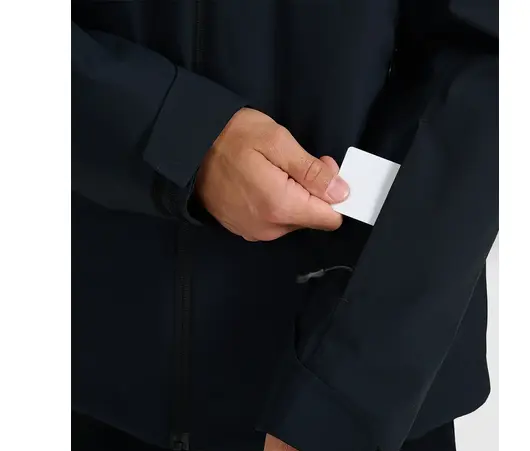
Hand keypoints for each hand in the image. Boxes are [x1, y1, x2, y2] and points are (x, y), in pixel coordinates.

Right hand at [195, 108, 348, 240]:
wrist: (187, 148)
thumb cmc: (232, 137)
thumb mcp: (277, 142)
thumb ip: (311, 171)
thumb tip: (341, 192)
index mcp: (281, 207)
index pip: (330, 218)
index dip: (333, 193)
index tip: (323, 170)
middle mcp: (269, 228)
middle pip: (311, 218)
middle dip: (312, 192)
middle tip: (295, 162)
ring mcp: (254, 232)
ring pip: (292, 220)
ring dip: (292, 197)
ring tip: (273, 170)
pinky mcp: (243, 229)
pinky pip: (273, 222)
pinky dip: (275, 204)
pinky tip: (260, 183)